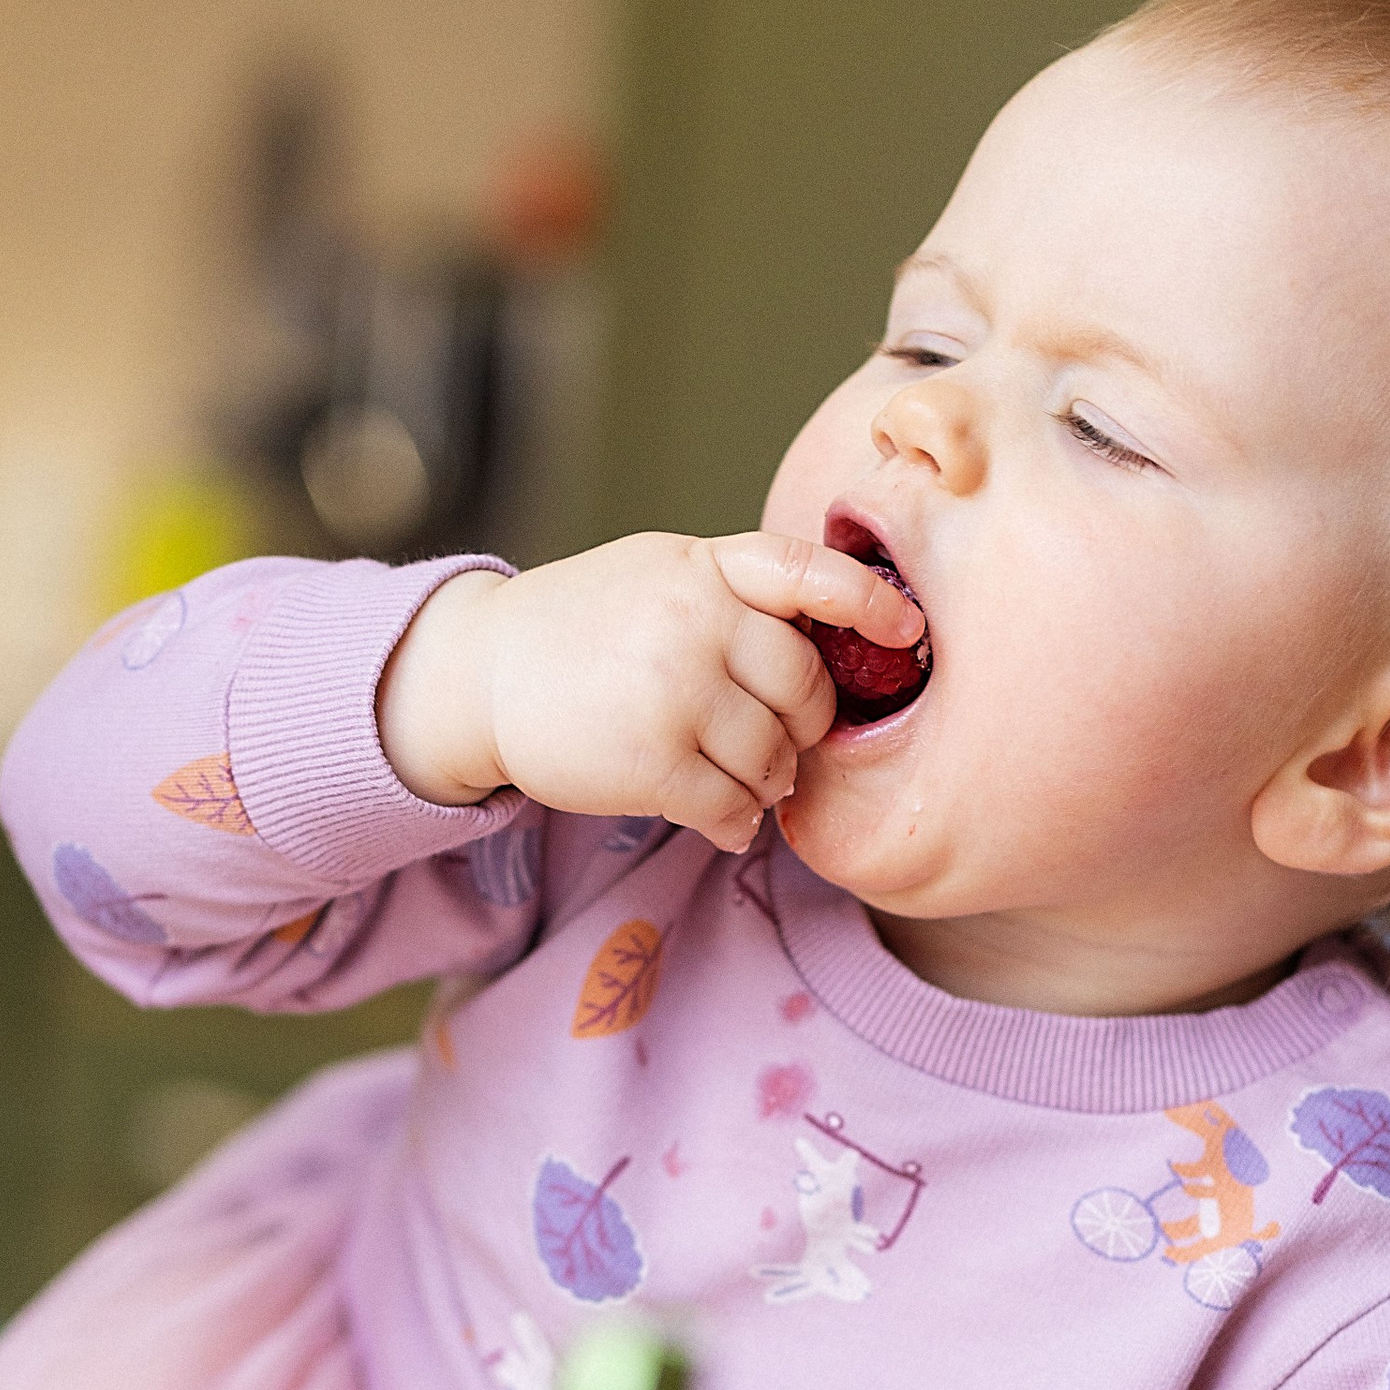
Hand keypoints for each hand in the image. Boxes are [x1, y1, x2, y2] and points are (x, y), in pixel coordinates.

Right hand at [375, 532, 921, 851]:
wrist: (481, 671)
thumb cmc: (579, 626)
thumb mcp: (657, 574)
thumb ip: (734, 592)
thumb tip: (829, 640)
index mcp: (703, 567)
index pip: (807, 573)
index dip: (868, 602)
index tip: (908, 633)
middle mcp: (695, 621)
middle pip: (804, 687)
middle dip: (804, 726)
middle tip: (778, 743)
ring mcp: (674, 690)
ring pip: (774, 757)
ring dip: (768, 782)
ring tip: (737, 781)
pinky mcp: (651, 760)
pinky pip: (733, 807)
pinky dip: (736, 822)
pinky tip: (720, 819)